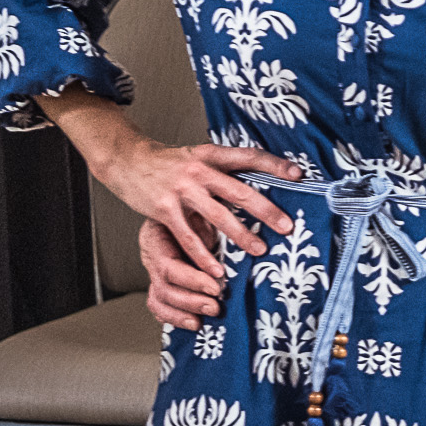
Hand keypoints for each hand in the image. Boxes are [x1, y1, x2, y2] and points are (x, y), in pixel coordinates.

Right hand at [96, 135, 301, 276]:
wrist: (127, 161)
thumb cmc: (169, 164)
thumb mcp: (198, 157)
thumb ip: (222, 171)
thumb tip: (257, 186)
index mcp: (210, 155)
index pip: (248, 156)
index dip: (273, 164)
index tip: (298, 175)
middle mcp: (199, 171)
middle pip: (239, 192)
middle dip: (265, 210)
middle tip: (287, 226)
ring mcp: (182, 190)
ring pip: (218, 216)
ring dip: (241, 236)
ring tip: (260, 250)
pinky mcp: (165, 209)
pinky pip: (189, 237)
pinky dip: (204, 255)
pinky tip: (217, 269)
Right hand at [137, 213, 228, 330]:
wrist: (181, 210)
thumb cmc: (191, 211)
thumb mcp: (198, 212)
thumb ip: (205, 226)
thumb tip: (233, 238)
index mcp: (158, 238)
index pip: (168, 266)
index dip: (192, 279)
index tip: (217, 283)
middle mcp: (153, 257)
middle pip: (164, 287)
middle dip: (191, 300)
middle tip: (216, 306)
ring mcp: (154, 272)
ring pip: (160, 299)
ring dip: (184, 312)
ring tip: (208, 315)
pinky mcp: (160, 284)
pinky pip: (159, 306)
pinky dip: (175, 317)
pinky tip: (193, 323)